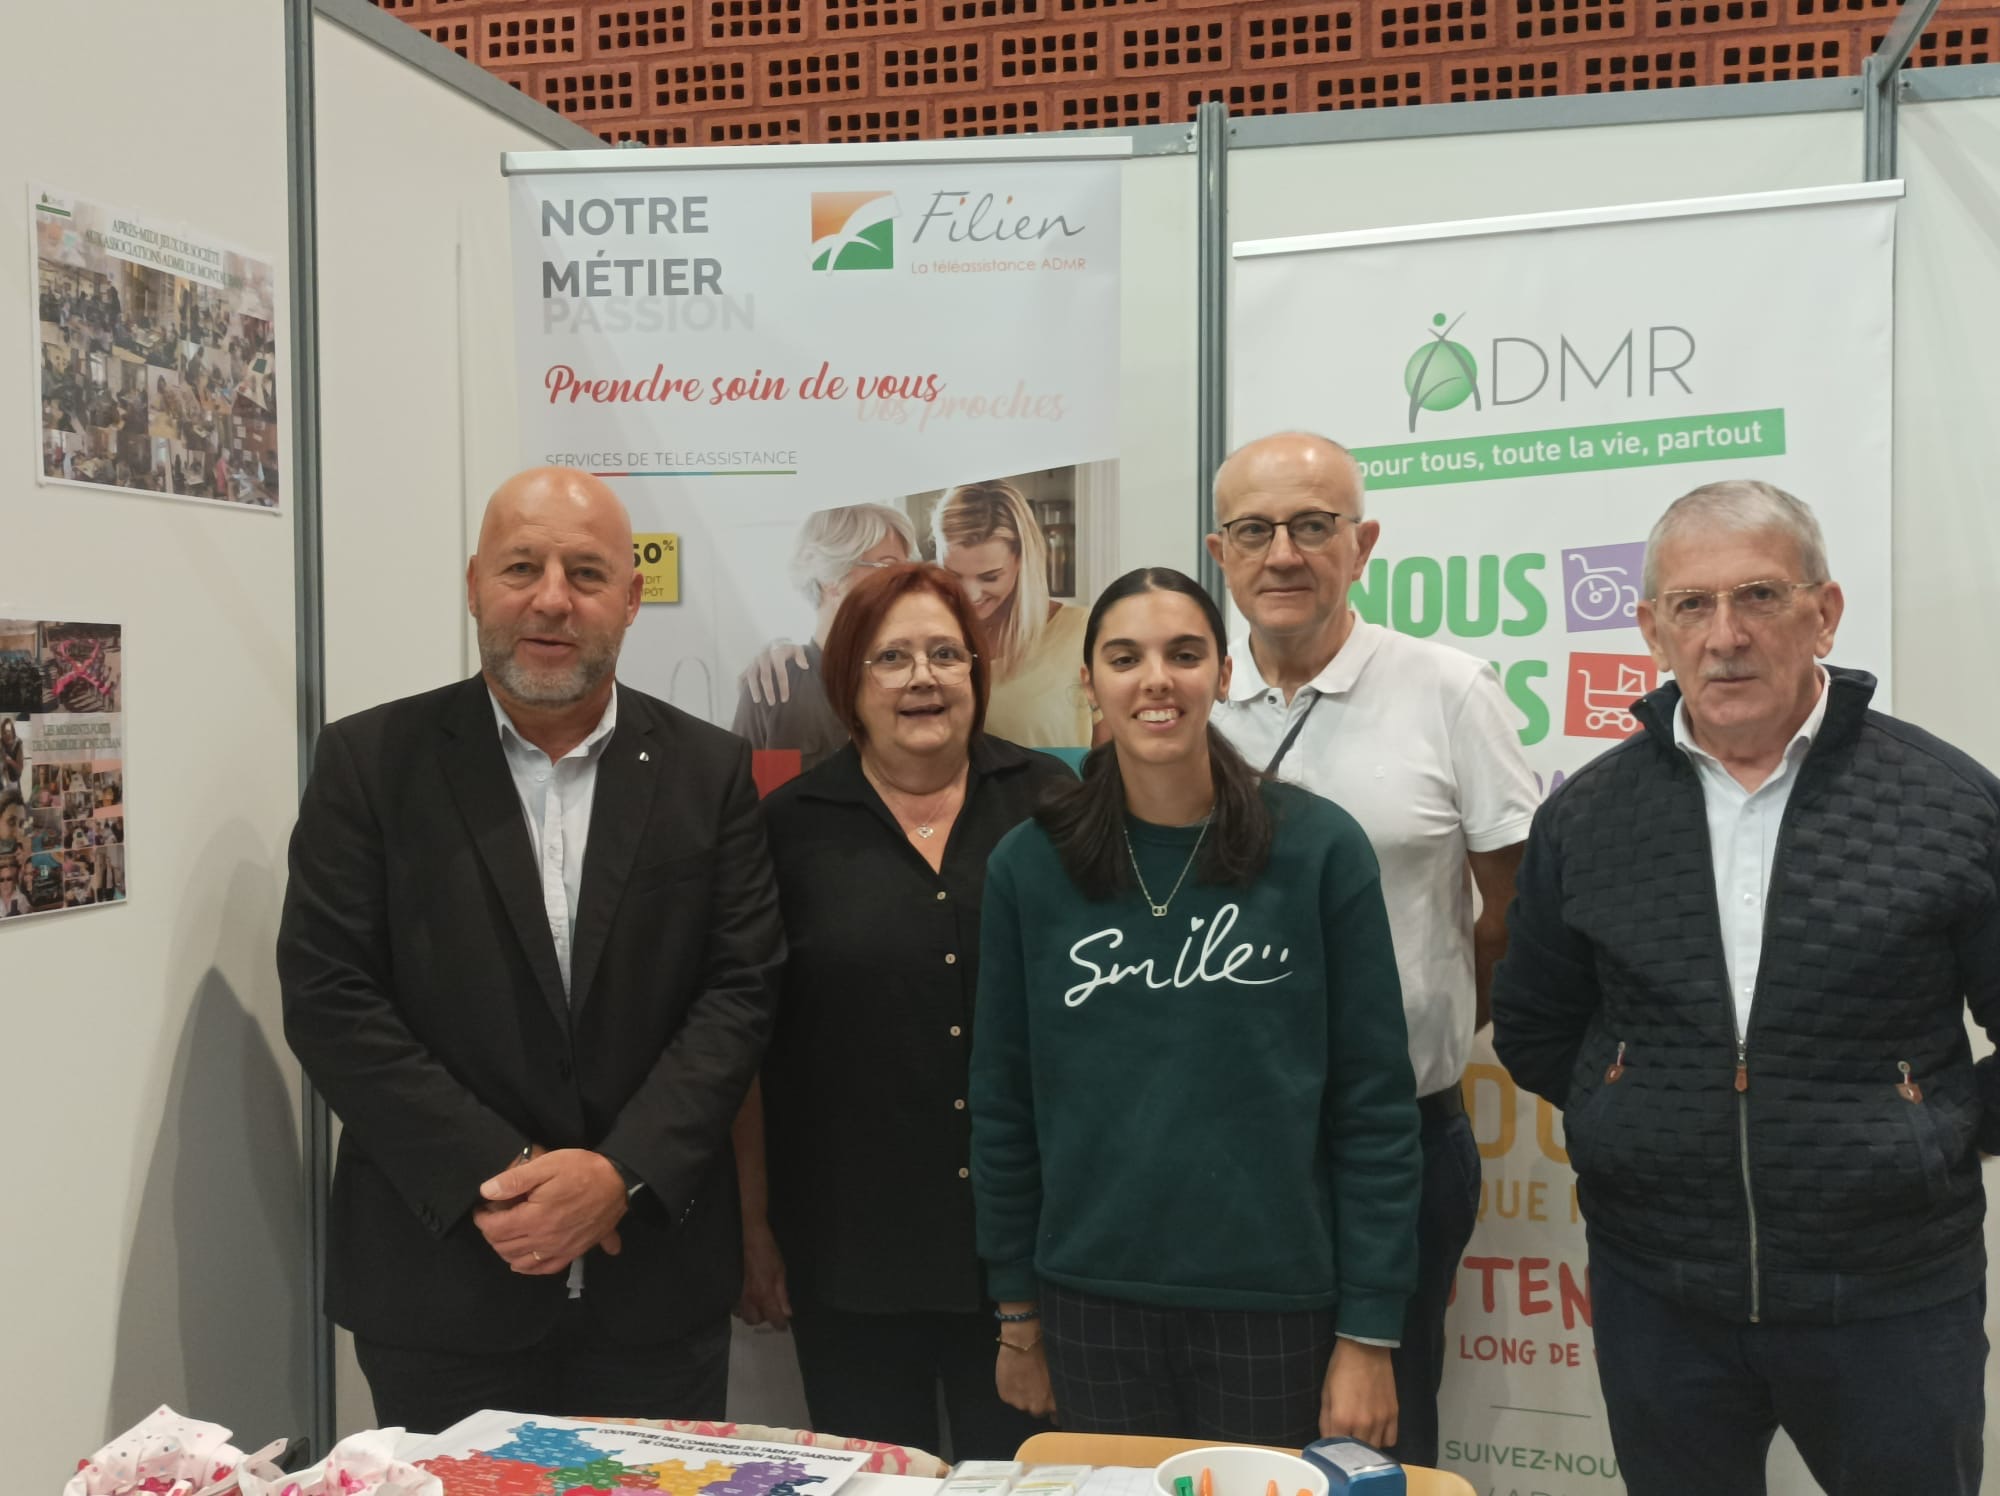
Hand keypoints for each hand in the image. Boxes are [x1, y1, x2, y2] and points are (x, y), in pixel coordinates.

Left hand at [474, 1148, 627, 1274]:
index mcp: (534, 1218)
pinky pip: (544, 1269)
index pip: (495, 1229)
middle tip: (493, 1217)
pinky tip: (524, 1259)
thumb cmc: (583, 1170)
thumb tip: (486, 1191)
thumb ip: (515, 1179)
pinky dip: (528, 1267)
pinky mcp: (573, 1253)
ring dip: (505, 1251)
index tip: (482, 1208)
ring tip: (505, 1234)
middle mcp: (544, 1240)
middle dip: (491, 1233)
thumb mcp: (548, 1164)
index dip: (482, 1219)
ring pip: (520, 1262)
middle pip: (504, 1247)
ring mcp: (559, 1249)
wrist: (619, 1182)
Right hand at [737, 1220, 791, 1328]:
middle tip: (775, 1311)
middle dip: (766, 1320)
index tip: (785, 1326)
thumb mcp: (781, 1274)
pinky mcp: (740, 1291)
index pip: (772, 1318)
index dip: (780, 1324)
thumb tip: (787, 1314)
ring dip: (756, 1316)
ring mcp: (743, 1295)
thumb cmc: (770, 1256)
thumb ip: (783, 1296)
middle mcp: (751, 1298)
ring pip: (746, 1316)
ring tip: (766, 1307)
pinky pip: (741, 1308)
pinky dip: (748, 1310)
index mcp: (764, 1294)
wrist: (754, 1242)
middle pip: (756, 1321)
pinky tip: (756, 1304)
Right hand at [741, 641, 807, 705]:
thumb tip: (805, 666)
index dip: (782, 686)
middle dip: (768, 690)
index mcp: (776, 652)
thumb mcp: (797, 648)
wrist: (776, 643)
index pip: (780, 672)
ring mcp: (754, 660)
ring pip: (751, 675)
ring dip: (753, 689)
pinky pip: (742, 675)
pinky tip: (742, 696)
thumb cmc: (788, 650)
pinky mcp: (749, 665)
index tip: (785, 699)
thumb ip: (801, 656)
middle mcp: (764, 656)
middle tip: (772, 703)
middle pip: (765, 675)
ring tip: (757, 701)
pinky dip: (740, 685)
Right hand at [995, 1335, 1055, 1418]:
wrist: (1024, 1341)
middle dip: (1038, 1401)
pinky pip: (1010, 1397)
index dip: (1055, 1410)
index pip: (1057, 1418)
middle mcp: (1037, 1408)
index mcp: (1054, 1404)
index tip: (1053, 1404)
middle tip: (1037, 1385)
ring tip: (1024, 1377)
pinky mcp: (1006, 1396)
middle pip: (1038, 1412)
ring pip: (1023, 1405)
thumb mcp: (1059, 1374)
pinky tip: (1015, 1375)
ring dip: (1024, 1395)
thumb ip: (1060, 1392)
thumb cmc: (1046, 1352)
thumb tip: (1062, 1397)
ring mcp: (1020, 1403)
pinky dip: (1012, 1390)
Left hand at [1320, 1339, 1396, 1448]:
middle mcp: (1363, 1425)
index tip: (1330, 1447)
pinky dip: (1382, 1440)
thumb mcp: (1326, 1393)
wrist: (1365, 1349)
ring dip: (1365, 1447)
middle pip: (1356, 1453)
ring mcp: (1381, 1421)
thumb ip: (1325, 1421)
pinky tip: (1375, 1431)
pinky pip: (1390, 1440)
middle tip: (1345, 1442)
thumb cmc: (1340, 1369)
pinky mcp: (1394, 1415)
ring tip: (1360, 1437)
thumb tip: (1326, 1441)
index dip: (1331, 1449)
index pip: (1336, 1449)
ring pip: (1374, 1449)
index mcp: (1342, 1419)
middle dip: (1348, 1451)